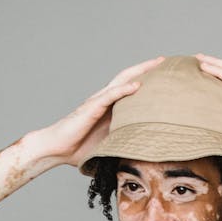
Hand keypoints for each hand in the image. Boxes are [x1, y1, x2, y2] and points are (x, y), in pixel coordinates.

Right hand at [34, 57, 164, 167]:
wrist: (56, 149)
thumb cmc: (80, 150)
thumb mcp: (109, 147)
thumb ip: (124, 145)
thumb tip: (144, 159)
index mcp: (111, 109)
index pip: (131, 89)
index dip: (147, 81)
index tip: (164, 76)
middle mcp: (105, 101)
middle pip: (129, 78)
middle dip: (147, 68)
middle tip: (165, 61)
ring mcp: (98, 102)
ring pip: (122, 81)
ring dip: (139, 72)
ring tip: (156, 65)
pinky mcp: (91, 108)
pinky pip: (109, 95)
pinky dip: (123, 90)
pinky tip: (136, 85)